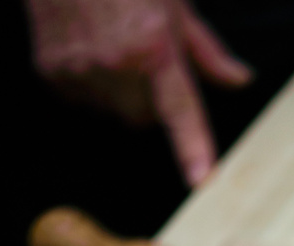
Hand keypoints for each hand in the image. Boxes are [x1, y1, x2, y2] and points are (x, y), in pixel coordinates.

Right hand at [25, 0, 252, 186]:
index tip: (201, 179)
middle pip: (144, 118)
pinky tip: (86, 47)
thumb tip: (241, 80)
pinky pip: (81, 101)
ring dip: (117, 93)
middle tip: (141, 58)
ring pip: (113, 113)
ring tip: (109, 45)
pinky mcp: (53, 72)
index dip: (192, 146)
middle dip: (149, 99)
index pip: (180, 108)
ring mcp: (81, 70)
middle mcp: (117, 64)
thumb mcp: (174, 4)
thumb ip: (206, 50)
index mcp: (154, 46)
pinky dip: (87, 85)